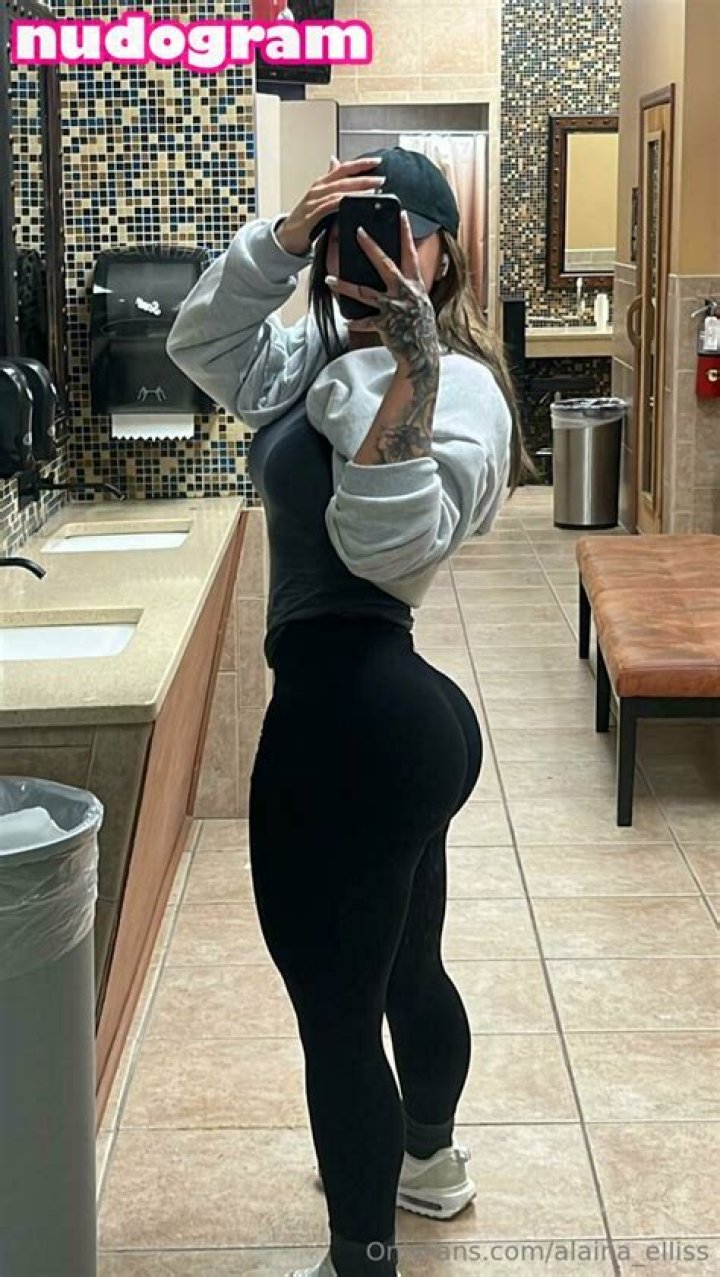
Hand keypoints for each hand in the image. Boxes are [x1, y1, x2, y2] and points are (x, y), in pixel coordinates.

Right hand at [275, 156, 384, 256]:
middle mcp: (318, 189)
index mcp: (322, 184)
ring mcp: (314, 201)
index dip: (360, 164)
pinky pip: (331, 206)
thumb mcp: (319, 199)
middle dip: (364, 177)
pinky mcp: (313, 215)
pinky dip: (344, 202)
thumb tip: (336, 164)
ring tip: (373, 191)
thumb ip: (330, 184)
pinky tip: (354, 202)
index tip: (376, 161)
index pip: (342, 168)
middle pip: (344, 178)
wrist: (286, 237)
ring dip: (357, 189)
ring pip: (339, 190)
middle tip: (381, 179)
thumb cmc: (303, 220)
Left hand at [326, 212, 439, 375]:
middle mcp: (405, 293)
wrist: (422, 355)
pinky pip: (366, 322)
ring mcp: (395, 308)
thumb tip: (396, 271)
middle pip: (385, 264)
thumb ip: (409, 287)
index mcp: (415, 285)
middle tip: (358, 231)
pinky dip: (356, 323)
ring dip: (345, 285)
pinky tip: (346, 322)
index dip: (407, 233)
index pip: (411, 254)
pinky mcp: (386, 324)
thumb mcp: (420, 303)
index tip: (402, 214)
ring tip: (329, 279)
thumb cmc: (420, 328)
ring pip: (365, 292)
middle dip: (371, 247)